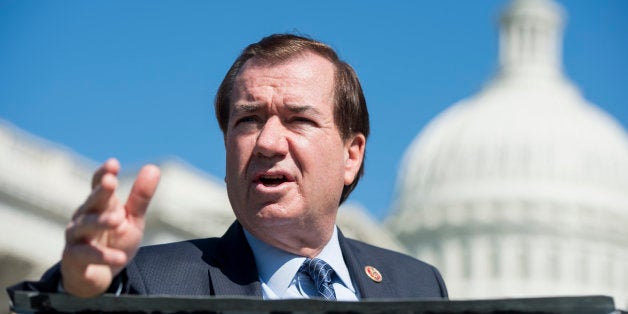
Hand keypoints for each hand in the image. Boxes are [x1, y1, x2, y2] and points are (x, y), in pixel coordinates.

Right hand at [60, 158, 159, 296]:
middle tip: (111, 182)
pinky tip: (120, 258)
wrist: (100, 276)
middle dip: (100, 192)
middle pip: (92, 202)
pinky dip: (103, 256)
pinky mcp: (73, 258)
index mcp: (100, 205)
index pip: (99, 185)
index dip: (104, 174)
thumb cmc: (115, 241)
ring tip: (118, 220)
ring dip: (101, 222)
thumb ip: (140, 197)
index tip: (113, 164)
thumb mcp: (132, 219)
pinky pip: (86, 255)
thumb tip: (154, 167)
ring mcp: (76, 237)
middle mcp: (84, 217)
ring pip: (85, 226)